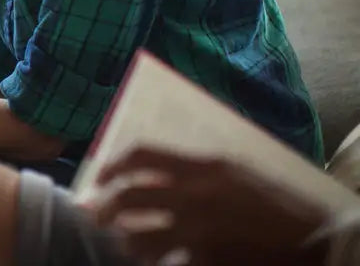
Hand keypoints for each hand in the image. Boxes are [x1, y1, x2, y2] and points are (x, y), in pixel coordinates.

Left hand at [88, 147, 330, 265]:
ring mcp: (199, 232)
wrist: (311, 242)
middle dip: (105, 209)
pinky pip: (166, 263)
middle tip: (98, 218)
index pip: (142, 155)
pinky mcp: (205, 261)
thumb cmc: (274, 205)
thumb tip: (151, 170)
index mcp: (204, 167)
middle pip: (128, 197)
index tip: (99, 179)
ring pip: (138, 237)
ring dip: (127, 242)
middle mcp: (196, 195)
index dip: (112, 166)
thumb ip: (195, 169)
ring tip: (129, 244)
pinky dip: (157, 263)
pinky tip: (159, 262)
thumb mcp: (236, 174)